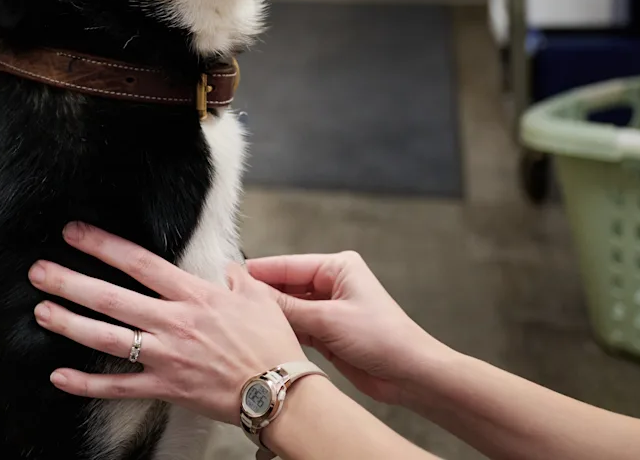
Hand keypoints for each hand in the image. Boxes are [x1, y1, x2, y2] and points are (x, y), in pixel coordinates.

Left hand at [28, 222, 307, 425]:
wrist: (282, 393)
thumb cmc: (272, 345)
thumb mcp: (256, 297)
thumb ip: (233, 276)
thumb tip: (222, 266)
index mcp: (193, 295)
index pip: (138, 262)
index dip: (103, 245)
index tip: (74, 232)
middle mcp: (173, 322)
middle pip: (111, 297)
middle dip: (70, 282)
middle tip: (39, 271)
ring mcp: (166, 356)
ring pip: (107, 338)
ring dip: (69, 324)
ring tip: (40, 311)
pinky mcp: (165, 388)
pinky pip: (118, 387)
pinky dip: (86, 383)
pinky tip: (59, 376)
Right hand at [246, 251, 448, 405]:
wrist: (410, 375)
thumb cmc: (382, 338)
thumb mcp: (328, 320)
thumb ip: (287, 307)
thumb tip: (251, 293)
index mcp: (337, 267)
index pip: (287, 265)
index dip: (259, 272)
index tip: (228, 277)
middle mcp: (331, 284)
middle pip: (286, 285)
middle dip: (262, 295)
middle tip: (229, 303)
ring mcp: (328, 309)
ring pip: (289, 307)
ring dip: (271, 315)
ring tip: (239, 320)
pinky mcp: (326, 332)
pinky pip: (296, 326)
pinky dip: (282, 330)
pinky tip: (261, 334)